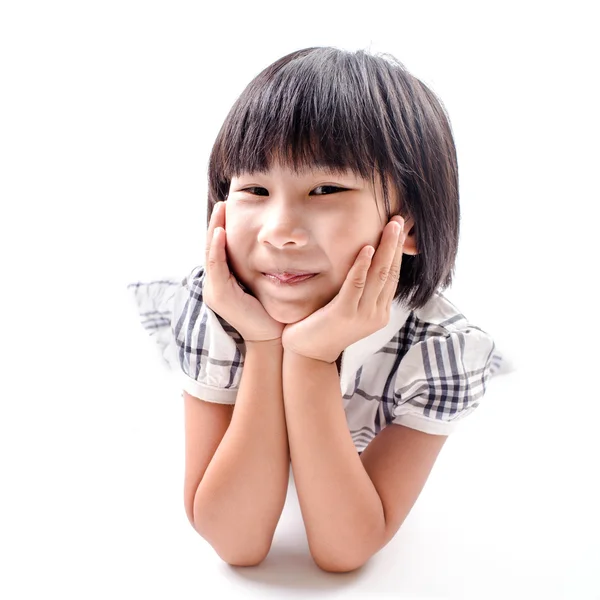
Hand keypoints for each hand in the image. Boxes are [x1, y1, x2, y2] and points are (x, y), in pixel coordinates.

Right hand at [202, 202, 284, 341]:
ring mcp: (215, 290)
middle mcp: (215, 285)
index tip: (229, 209)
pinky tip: (221, 232)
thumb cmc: (272, 313)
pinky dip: (217, 248)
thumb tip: (271, 249)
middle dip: (217, 224)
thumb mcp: (264, 284)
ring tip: (220, 210)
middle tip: (223, 203)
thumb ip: (261, 269)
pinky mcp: (220, 295)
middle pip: (212, 248)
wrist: (272, 338)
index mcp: (224, 282)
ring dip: (215, 230)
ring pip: (211, 254)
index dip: (222, 229)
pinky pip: (216, 266)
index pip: (220, 251)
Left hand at [281, 216, 405, 362]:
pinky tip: (366, 248)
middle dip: (396, 244)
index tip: (400, 229)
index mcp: (379, 311)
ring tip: (390, 226)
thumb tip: (366, 263)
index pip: (393, 276)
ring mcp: (362, 315)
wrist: (307, 355)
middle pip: (390, 272)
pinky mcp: (343, 314)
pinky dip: (362, 265)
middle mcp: (376, 314)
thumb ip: (359, 290)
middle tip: (400, 220)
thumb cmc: (324, 327)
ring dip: (385, 248)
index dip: (397, 251)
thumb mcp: (348, 307)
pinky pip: (355, 285)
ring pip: (378, 276)